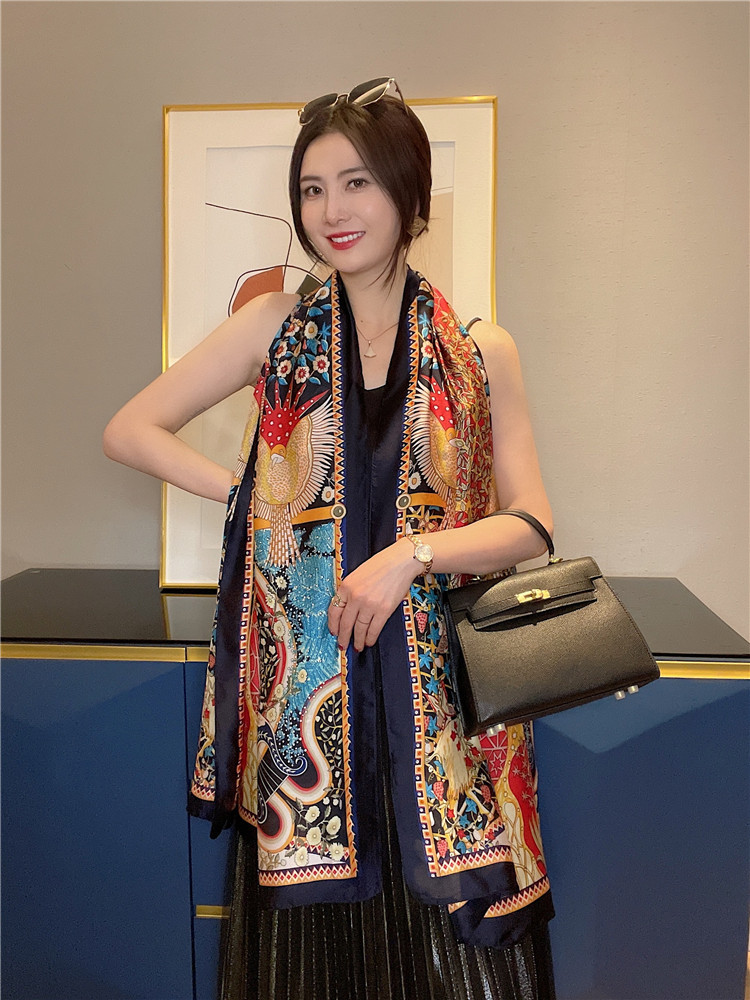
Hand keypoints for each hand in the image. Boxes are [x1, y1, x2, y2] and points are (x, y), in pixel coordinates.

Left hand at [328, 538, 418, 652]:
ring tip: (357, 646)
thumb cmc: (381, 565)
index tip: (334, 632)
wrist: (400, 562)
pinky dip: (370, 638)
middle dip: (343, 637)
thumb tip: (346, 610)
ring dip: (358, 640)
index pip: (334, 611)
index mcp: (346, 586)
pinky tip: (369, 641)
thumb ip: (350, 591)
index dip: (333, 625)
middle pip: (346, 623)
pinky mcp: (384, 610)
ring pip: (360, 628)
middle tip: (343, 645)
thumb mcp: (357, 575)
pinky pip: (374, 629)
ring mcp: (370, 604)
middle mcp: (356, 597)